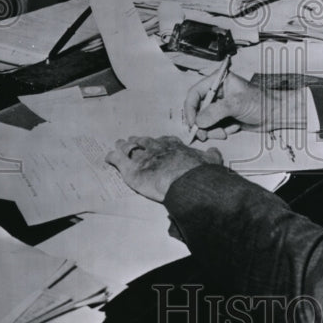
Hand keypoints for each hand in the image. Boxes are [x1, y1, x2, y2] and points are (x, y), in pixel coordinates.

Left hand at [105, 135, 222, 202]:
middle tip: (134, 141)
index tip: (158, 142)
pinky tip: (108, 157)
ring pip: (129, 147)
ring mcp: (143, 156)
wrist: (186, 181)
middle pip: (145, 141)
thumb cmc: (199, 173)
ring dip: (124, 146)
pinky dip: (112, 157)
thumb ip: (211, 155)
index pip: (165, 140)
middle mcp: (157, 147)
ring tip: (119, 144)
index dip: (160, 141)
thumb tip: (214, 150)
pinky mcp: (131, 168)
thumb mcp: (211, 160)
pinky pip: (118, 159)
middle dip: (139, 141)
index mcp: (174, 146)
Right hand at [184, 69, 304, 140]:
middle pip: (197, 110)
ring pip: (204, 121)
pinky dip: (220, 131)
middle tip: (205, 135)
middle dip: (201, 124)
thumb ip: (216, 112)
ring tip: (226, 131)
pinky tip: (234, 128)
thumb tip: (199, 121)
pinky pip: (213, 127)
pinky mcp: (224, 118)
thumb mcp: (236, 104)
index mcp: (217, 81)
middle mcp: (216, 93)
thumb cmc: (260, 102)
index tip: (193, 123)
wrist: (275, 114)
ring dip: (212, 130)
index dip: (190, 109)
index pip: (195, 94)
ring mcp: (219, 106)